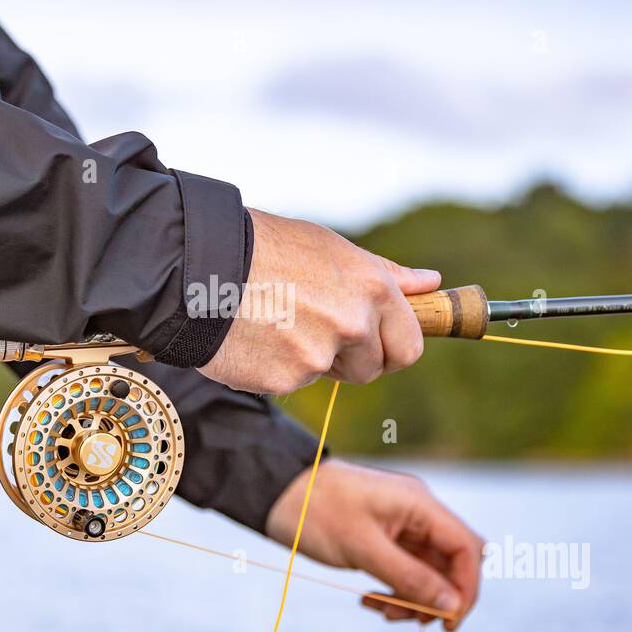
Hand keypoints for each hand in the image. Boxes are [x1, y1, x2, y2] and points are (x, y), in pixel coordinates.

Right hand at [199, 208, 438, 394]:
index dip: (388, 348)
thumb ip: (384, 274)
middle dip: (350, 360)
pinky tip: (253, 335)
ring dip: (307, 360)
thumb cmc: (266, 247)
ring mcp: (320, 355)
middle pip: (372, 370)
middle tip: (311, 329)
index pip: (409, 346)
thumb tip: (431, 283)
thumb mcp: (330, 248)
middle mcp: (354, 323)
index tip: (370, 343)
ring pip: (326, 375)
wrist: (199, 263)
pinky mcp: (286, 380)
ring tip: (274, 322)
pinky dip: (273, 368)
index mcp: (373, 288)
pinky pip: (289, 383)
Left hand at [265, 459, 482, 631]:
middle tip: (408, 619)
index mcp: (420, 504)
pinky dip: (394, 590)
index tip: (448, 623)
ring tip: (380, 610)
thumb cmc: (316, 512)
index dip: (465, 588)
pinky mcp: (386, 538)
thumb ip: (411, 578)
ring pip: (429, 572)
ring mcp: (403, 525)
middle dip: (437, 596)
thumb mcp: (363, 548)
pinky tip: (368, 600)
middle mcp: (419, 513)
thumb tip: (453, 606)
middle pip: (452, 563)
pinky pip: (405, 571)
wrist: (277, 493)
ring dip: (412, 599)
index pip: (465, 548)